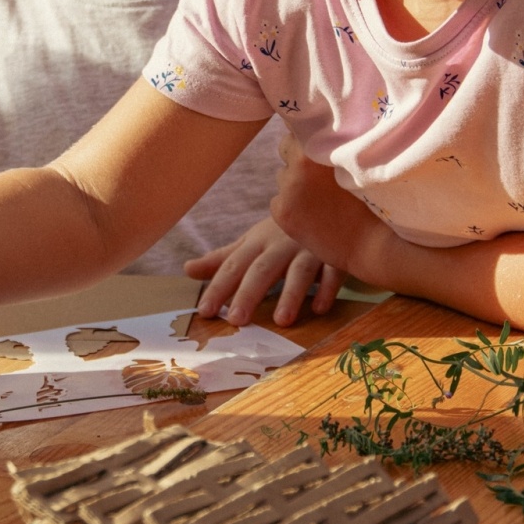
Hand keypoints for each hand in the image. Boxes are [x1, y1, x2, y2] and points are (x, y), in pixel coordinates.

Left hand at [185, 217, 345, 326]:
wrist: (321, 203)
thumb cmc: (280, 232)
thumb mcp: (251, 242)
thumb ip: (222, 258)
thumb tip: (187, 270)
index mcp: (258, 242)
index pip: (233, 266)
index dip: (218, 287)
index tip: (204, 312)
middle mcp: (281, 244)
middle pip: (263, 269)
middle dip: (249, 293)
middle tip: (237, 320)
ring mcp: (310, 248)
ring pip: (299, 271)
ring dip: (291, 294)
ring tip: (282, 321)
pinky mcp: (335, 253)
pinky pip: (333, 270)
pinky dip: (327, 288)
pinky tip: (319, 308)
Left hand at [269, 132, 385, 272]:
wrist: (372, 244)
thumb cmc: (374, 199)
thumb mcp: (357, 160)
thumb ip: (335, 143)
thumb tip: (318, 127)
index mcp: (319, 146)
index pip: (296, 124)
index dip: (307, 131)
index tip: (315, 139)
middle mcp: (298, 164)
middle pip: (286, 147)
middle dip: (298, 155)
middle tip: (320, 172)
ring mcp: (287, 188)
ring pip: (283, 175)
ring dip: (295, 181)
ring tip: (321, 197)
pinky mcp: (281, 211)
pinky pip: (279, 199)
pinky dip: (291, 204)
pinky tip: (314, 214)